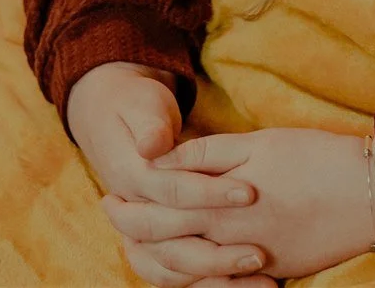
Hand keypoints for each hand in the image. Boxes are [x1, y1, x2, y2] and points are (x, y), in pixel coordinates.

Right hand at [66, 62, 274, 287]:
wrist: (111, 118)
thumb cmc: (136, 106)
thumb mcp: (143, 105)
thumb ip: (151, 126)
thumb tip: (152, 146)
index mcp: (128, 176)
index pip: (171, 193)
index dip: (209, 194)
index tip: (250, 194)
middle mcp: (132, 213)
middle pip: (172, 247)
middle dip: (217, 254)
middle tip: (260, 253)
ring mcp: (142, 233)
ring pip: (173, 271)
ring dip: (216, 280)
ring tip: (263, 281)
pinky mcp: (159, 242)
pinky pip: (181, 276)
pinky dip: (212, 285)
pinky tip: (251, 284)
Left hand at [101, 128, 374, 282]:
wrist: (373, 193)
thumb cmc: (316, 158)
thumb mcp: (259, 143)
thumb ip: (207, 155)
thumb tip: (163, 159)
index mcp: (222, 205)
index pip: (160, 211)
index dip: (131, 204)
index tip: (111, 193)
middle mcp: (231, 241)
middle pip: (166, 245)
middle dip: (133, 232)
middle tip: (112, 215)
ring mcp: (254, 262)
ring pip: (190, 271)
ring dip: (158, 257)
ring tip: (138, 243)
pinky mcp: (275, 271)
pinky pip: (223, 283)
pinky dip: (197, 277)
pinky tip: (186, 265)